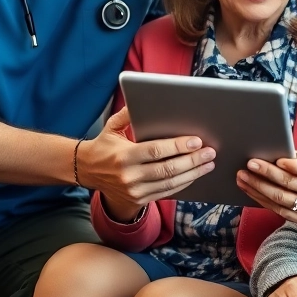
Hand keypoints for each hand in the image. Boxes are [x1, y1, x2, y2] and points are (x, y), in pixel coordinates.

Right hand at [81, 108, 215, 219]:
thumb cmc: (103, 145)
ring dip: (193, 173)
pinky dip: (183, 183)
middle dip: (192, 161)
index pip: (156, 151)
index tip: (196, 141)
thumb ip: (128, 113)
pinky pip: (166, 192)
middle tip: (210, 152)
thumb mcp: (112, 126)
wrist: (87, 171)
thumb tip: (144, 97)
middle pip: (167, 169)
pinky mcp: (139, 199)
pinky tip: (195, 174)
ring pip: (170, 183)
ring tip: (208, 164)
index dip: (178, 146)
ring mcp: (134, 190)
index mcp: (123, 156)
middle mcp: (129, 176)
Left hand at [236, 155, 296, 224]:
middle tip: (250, 164)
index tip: (277, 160)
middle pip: (289, 183)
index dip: (292, 165)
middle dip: (267, 173)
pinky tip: (248, 189)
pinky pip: (275, 209)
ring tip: (242, 176)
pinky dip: (259, 198)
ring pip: (279, 198)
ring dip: (257, 187)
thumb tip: (273, 154)